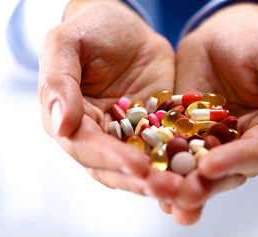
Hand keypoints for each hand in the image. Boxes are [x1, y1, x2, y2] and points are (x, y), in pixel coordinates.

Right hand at [38, 0, 182, 197]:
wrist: (127, 25)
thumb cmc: (91, 28)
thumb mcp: (66, 44)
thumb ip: (58, 82)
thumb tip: (61, 126)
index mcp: (72, 118)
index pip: (87, 147)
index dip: (112, 159)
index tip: (139, 167)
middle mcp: (99, 133)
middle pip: (116, 166)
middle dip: (141, 180)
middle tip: (170, 189)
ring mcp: (129, 133)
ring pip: (143, 162)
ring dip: (163, 177)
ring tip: (187, 188)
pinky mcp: (154, 127)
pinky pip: (167, 146)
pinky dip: (180, 159)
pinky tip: (199, 168)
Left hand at [163, 3, 257, 224]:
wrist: (222, 30)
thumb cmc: (257, 40)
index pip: (255, 154)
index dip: (234, 162)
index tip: (210, 167)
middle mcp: (237, 141)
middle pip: (224, 171)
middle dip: (204, 184)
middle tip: (183, 195)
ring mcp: (207, 138)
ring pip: (196, 167)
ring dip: (181, 185)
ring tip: (165, 199)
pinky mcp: (182, 130)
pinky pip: (173, 149)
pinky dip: (163, 164)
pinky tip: (148, 181)